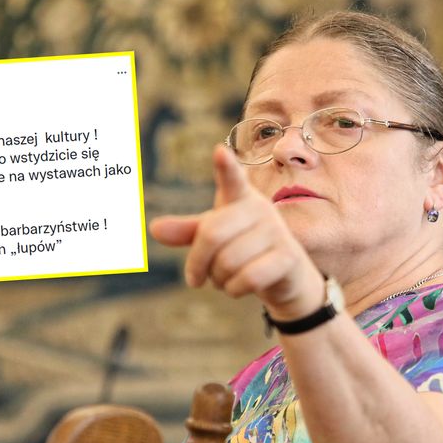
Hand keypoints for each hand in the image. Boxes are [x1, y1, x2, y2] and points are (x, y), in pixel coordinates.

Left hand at [149, 145, 324, 320]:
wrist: (286, 275)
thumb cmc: (243, 247)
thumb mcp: (213, 237)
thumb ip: (186, 231)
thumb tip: (154, 228)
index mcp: (239, 197)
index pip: (231, 178)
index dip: (225, 166)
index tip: (219, 152)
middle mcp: (260, 208)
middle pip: (212, 235)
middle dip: (198, 264)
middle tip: (195, 278)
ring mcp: (277, 231)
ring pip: (228, 262)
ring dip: (219, 280)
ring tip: (226, 279)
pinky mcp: (289, 256)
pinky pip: (248, 279)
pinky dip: (234, 290)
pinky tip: (238, 288)